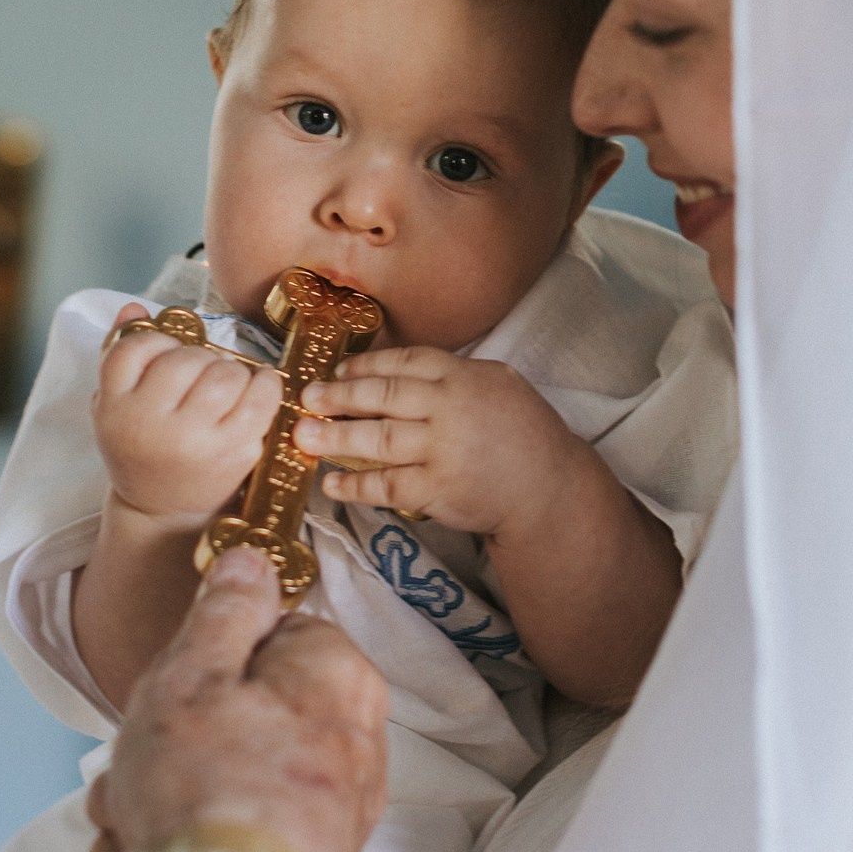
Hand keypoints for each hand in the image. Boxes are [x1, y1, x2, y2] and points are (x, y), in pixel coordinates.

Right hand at [87, 547, 387, 851]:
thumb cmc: (206, 799)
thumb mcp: (194, 673)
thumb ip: (225, 609)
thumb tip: (249, 564)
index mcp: (339, 677)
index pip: (275, 630)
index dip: (212, 654)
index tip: (181, 682)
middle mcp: (355, 739)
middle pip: (249, 705)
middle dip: (179, 734)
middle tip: (147, 754)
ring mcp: (337, 805)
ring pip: (235, 769)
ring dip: (172, 790)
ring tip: (144, 813)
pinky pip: (243, 822)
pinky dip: (196, 832)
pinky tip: (160, 846)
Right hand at [96, 303, 283, 520]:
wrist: (162, 510)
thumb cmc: (142, 446)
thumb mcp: (115, 404)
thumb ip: (121, 352)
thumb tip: (134, 307)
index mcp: (114, 408)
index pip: (135, 347)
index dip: (158, 342)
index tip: (166, 355)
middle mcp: (150, 425)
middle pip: (186, 358)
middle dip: (200, 358)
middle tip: (201, 374)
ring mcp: (194, 441)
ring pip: (225, 373)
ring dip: (232, 370)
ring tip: (227, 383)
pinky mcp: (232, 453)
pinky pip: (260, 400)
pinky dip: (266, 384)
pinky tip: (259, 386)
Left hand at [293, 350, 584, 535]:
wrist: (549, 488)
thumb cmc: (523, 433)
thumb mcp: (498, 383)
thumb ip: (453, 373)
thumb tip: (397, 368)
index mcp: (463, 376)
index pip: (403, 362)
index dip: (365, 365)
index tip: (338, 370)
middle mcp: (449, 408)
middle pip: (382, 396)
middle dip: (339, 396)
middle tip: (306, 397)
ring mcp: (442, 450)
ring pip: (377, 439)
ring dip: (335, 437)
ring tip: (303, 435)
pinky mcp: (438, 489)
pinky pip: (386, 485)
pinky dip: (355, 484)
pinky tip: (331, 483)